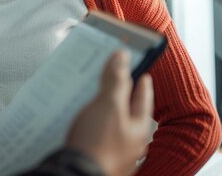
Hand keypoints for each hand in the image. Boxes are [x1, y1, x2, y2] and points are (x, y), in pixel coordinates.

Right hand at [66, 51, 153, 175]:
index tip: (140, 69)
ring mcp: (115, 151)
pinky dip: (94, 125)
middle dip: (122, 94)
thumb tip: (122, 57)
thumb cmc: (97, 144)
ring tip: (96, 97)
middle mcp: (131, 141)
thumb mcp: (107, 105)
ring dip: (106, 110)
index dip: (140, 79)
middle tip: (116, 78)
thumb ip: (116, 81)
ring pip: (113, 124)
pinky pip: (99, 135)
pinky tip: (84, 121)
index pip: (143, 96)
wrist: (77, 174)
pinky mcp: (99, 156)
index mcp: (139, 127)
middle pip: (128, 111)